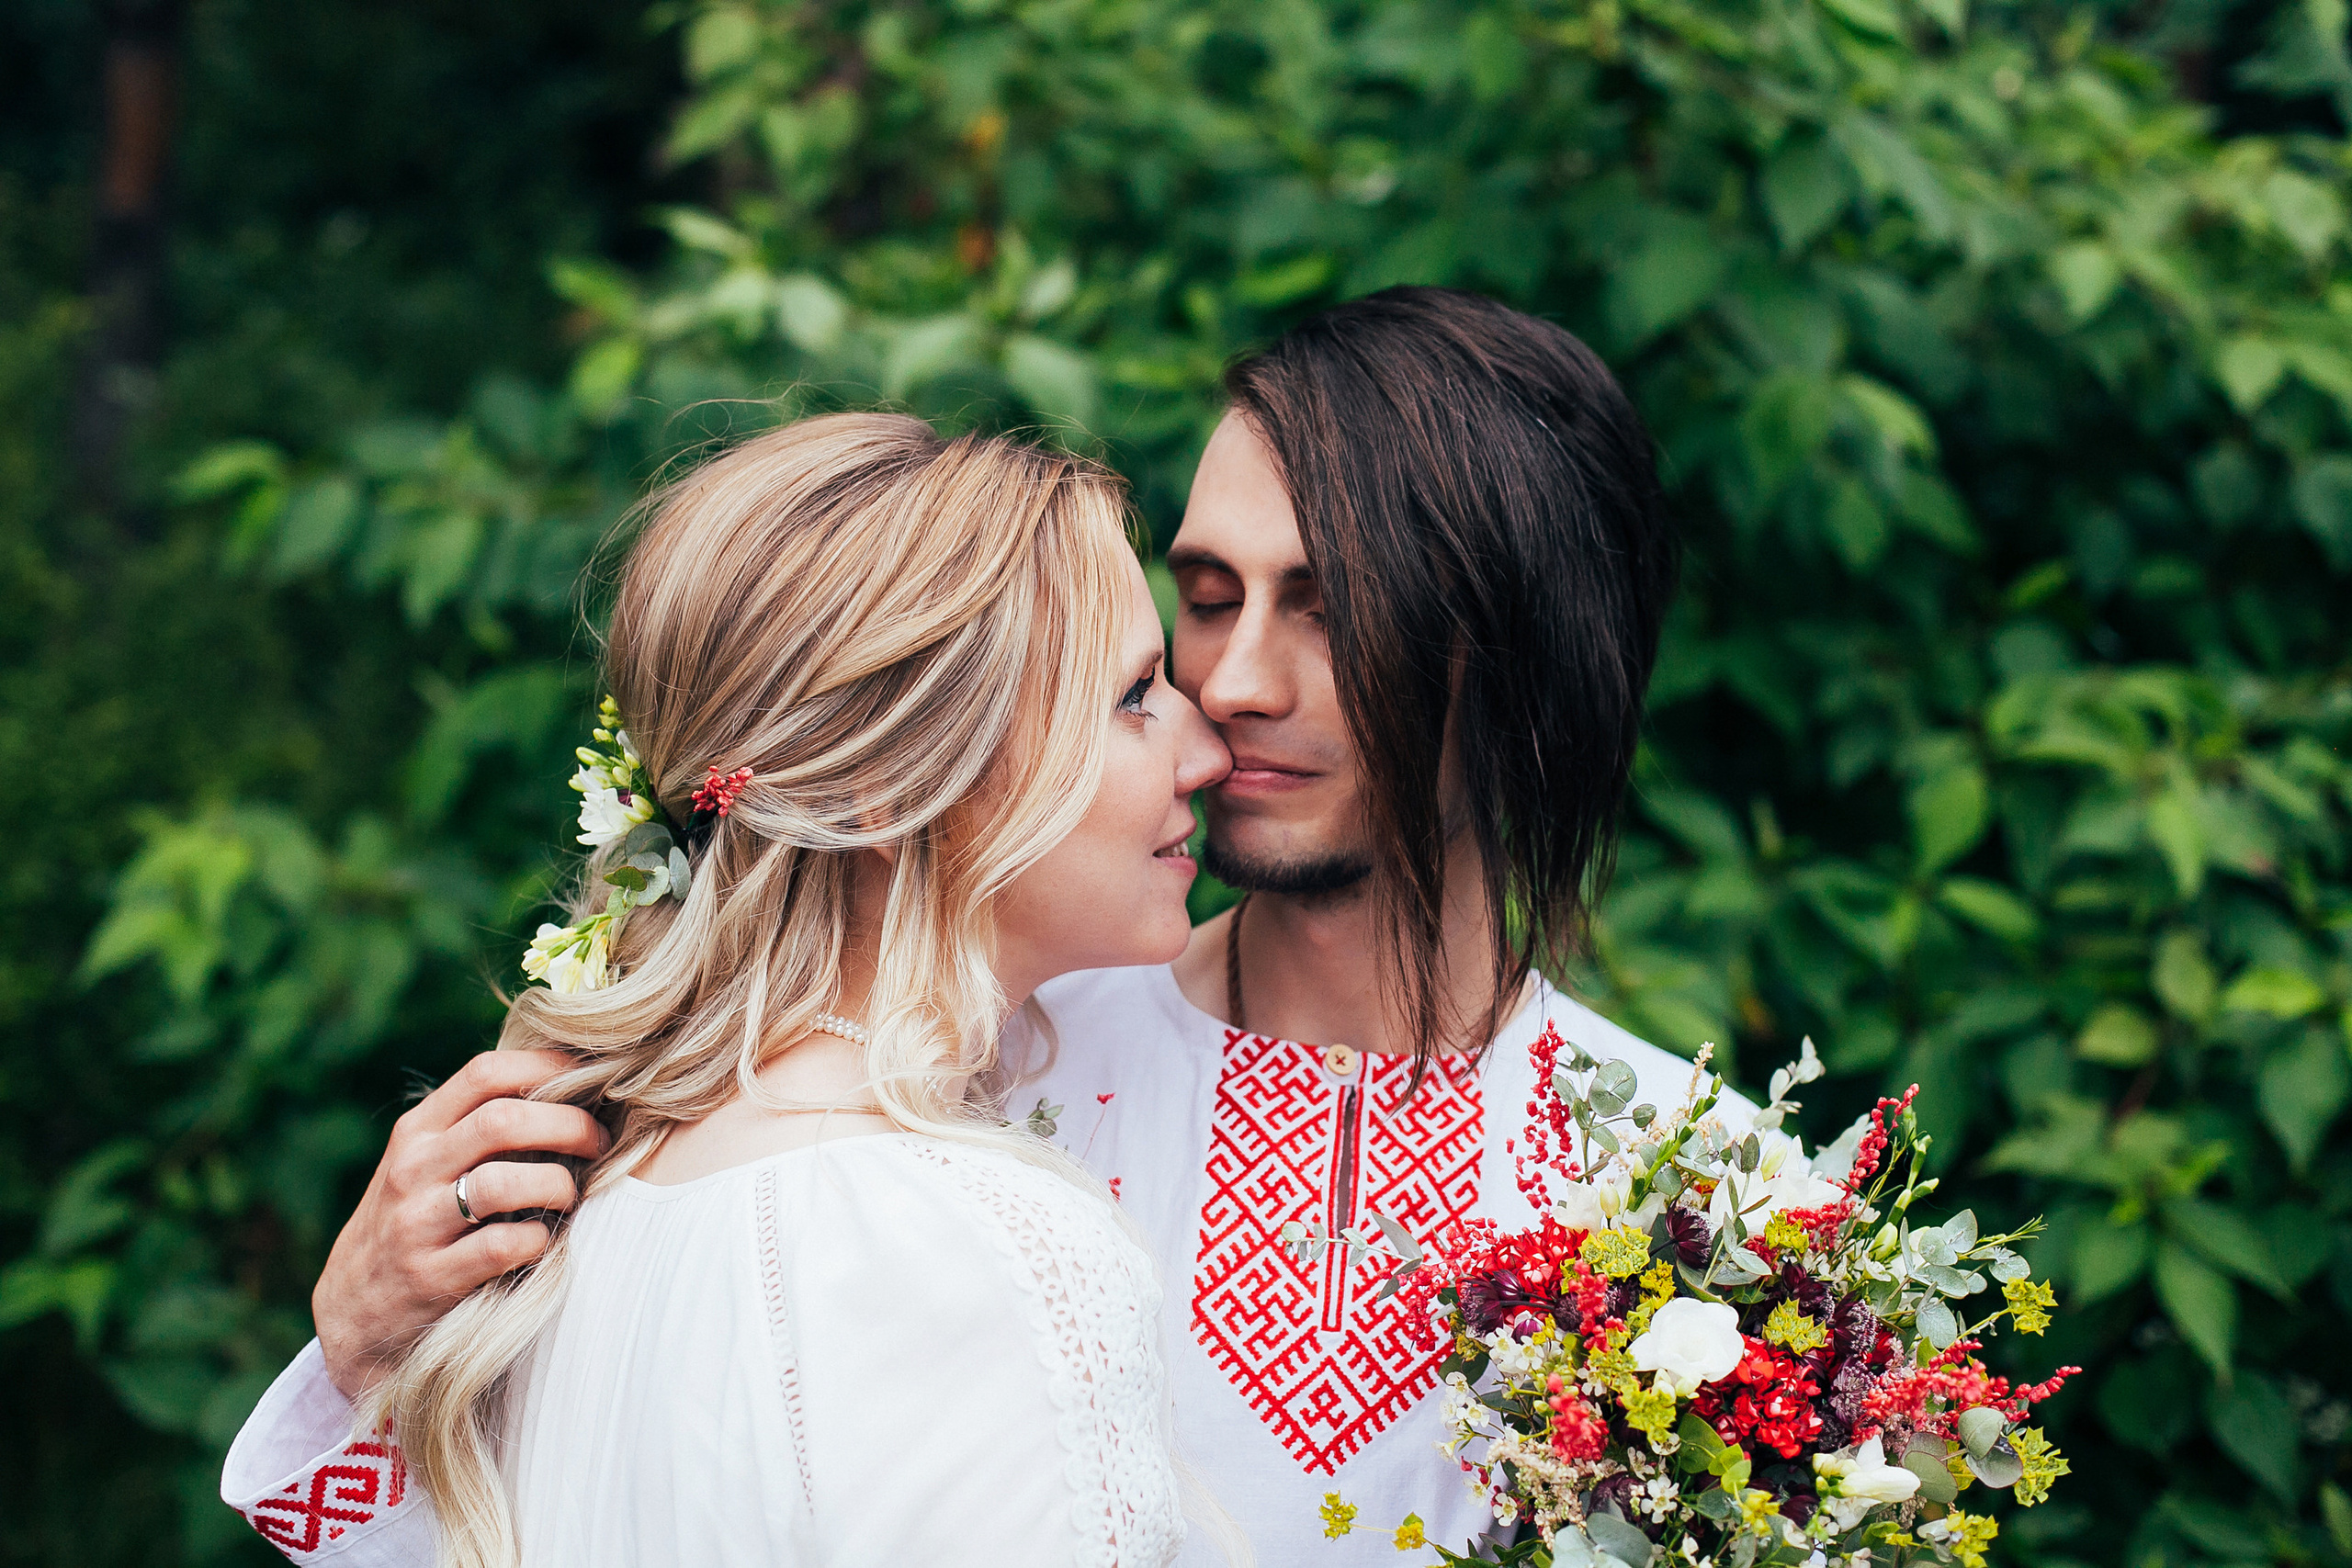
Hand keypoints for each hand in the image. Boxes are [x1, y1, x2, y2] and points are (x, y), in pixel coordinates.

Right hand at [313, 1049, 608, 1401]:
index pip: (485, 1073)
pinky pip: (501, 1246)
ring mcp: (417, 1223)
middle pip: (503, 1122)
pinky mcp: (431, 1276)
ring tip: (571, 1194)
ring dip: (556, 1184)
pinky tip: (543, 1239)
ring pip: (502, 1183)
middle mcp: (413, 1169)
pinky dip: (537, 1239)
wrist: (355, 1312)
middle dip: (568, 1125)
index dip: (548, 1069)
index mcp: (417, 1130)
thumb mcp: (426, 1163)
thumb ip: (476, 1126)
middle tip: (600, 1142)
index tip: (591, 1080)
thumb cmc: (414, 1221)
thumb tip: (569, 1086)